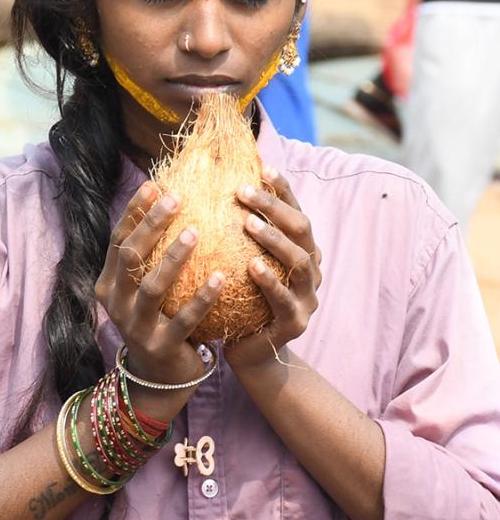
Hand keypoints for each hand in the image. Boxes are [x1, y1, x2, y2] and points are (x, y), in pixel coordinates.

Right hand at [94, 181, 224, 414]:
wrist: (159, 379)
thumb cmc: (159, 319)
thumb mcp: (146, 288)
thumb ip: (152, 255)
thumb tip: (173, 199)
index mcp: (109, 283)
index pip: (118, 239)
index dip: (134, 211)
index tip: (155, 184)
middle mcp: (116, 303)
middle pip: (131, 256)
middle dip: (152, 224)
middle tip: (177, 198)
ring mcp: (136, 327)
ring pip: (152, 286)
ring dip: (174, 257)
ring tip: (197, 231)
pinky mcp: (161, 346)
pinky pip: (184, 319)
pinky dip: (202, 297)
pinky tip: (220, 276)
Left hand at [224, 166, 320, 372]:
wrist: (248, 352)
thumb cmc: (238, 298)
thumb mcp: (239, 260)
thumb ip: (236, 231)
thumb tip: (209, 183)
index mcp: (300, 249)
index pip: (295, 210)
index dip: (282, 188)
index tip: (261, 167)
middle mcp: (311, 268)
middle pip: (301, 228)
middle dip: (274, 206)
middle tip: (242, 191)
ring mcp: (307, 297)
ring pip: (298, 261)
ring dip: (273, 239)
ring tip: (248, 223)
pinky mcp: (295, 323)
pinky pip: (283, 299)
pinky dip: (269, 281)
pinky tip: (252, 266)